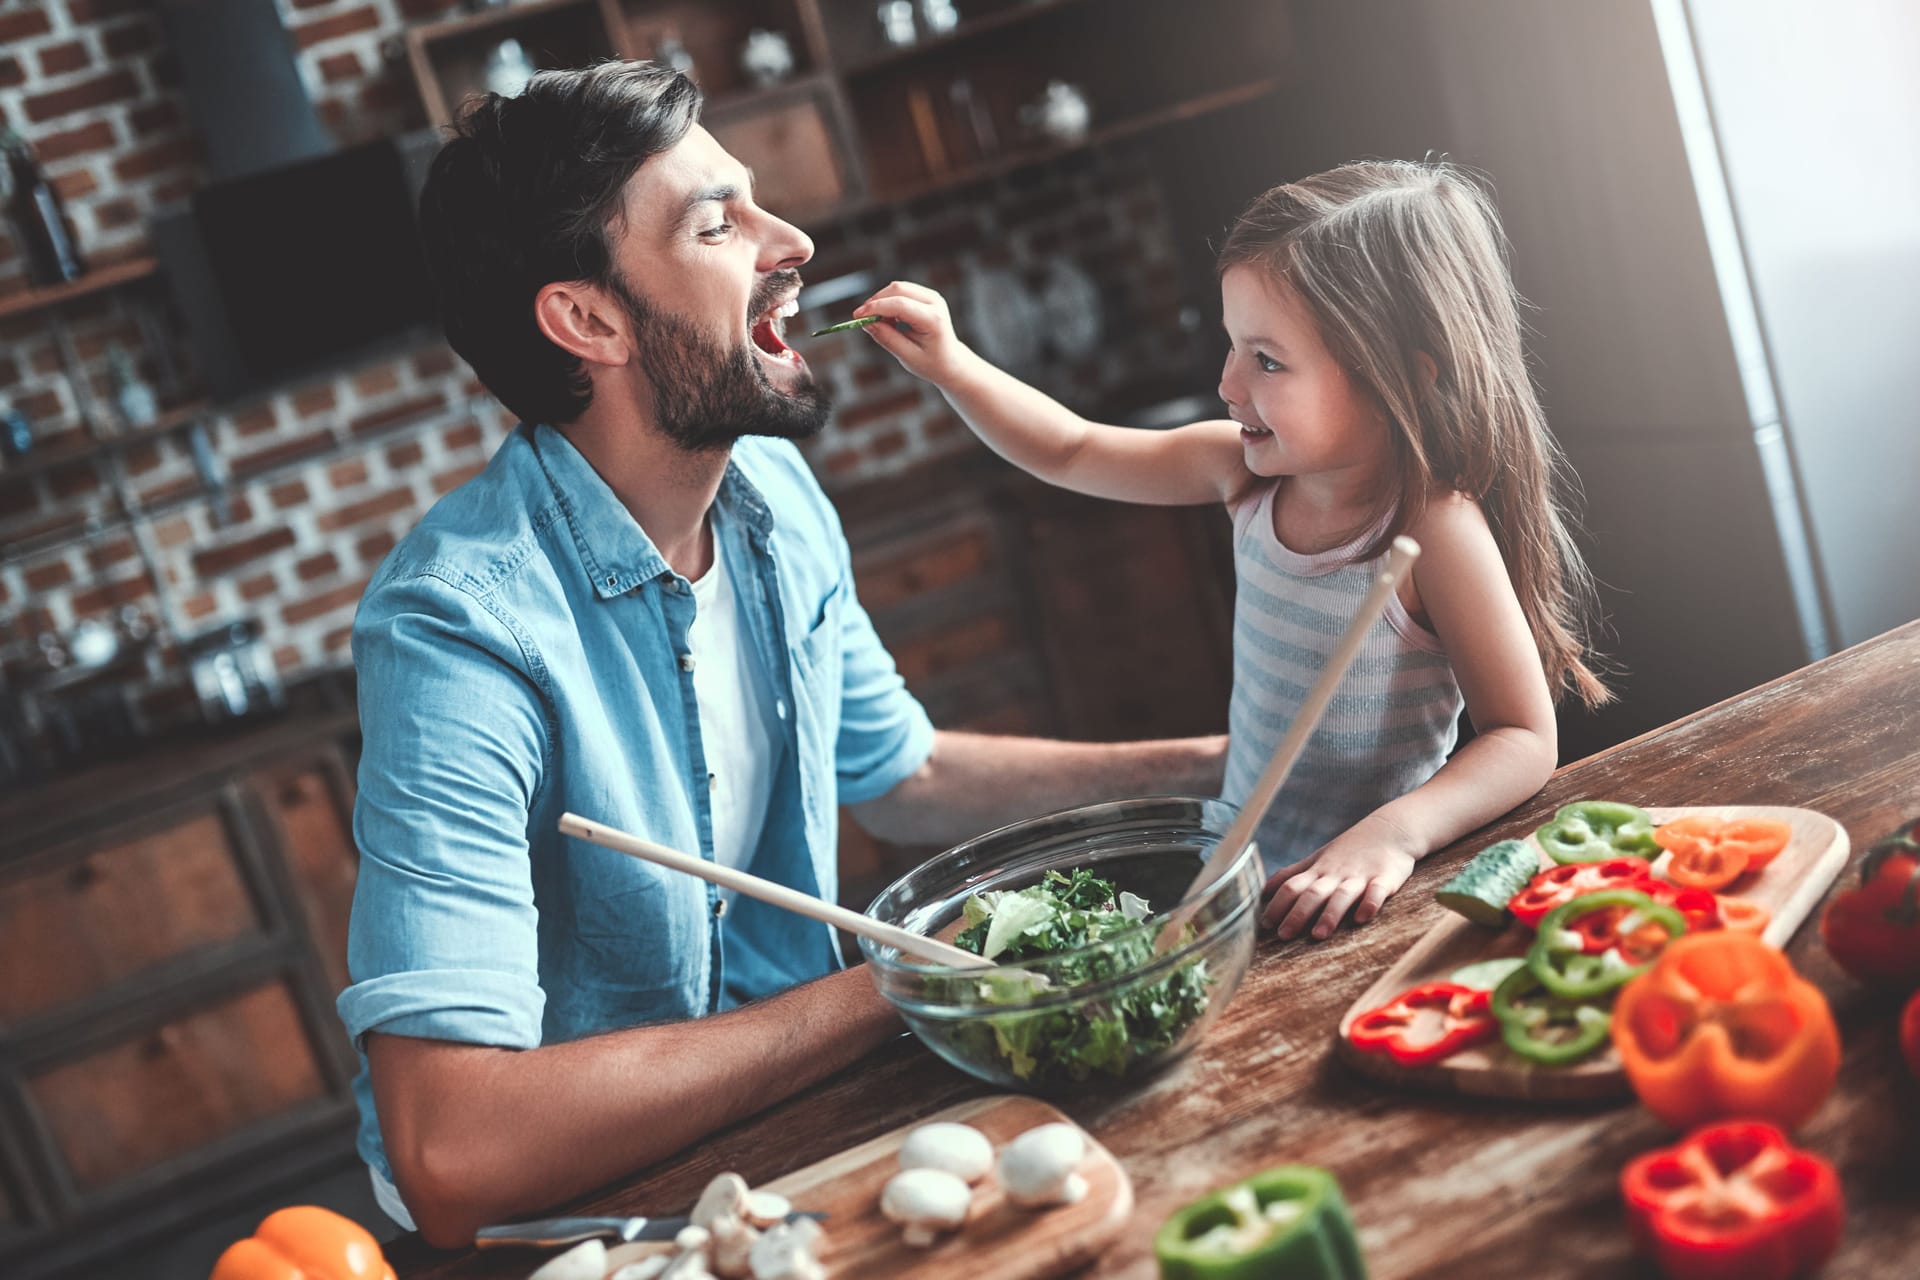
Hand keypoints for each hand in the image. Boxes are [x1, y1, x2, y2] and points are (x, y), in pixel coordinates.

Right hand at [854, 281, 970, 384]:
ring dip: (881, 302)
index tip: (856, 316)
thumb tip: (866, 322)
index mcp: (934, 319)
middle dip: (876, 302)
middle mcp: (935, 302)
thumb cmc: (931, 363)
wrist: (950, 361)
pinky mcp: (926, 296)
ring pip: (897, 288)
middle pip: (897, 289)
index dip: (876, 308)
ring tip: (879, 324)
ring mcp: (932, 296)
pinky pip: (901, 292)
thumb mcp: (907, 356)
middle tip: (861, 319)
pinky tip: (888, 320)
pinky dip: (888, 302)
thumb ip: (887, 338)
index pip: (900, 305)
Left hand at [1260, 817, 1418, 940]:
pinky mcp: (1385, 878)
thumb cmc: (1349, 849)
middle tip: (1284, 935)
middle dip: (1297, 914)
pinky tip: (1362, 918)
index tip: (1264, 925)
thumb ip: (1292, 874)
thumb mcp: (1317, 859)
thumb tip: (1263, 890)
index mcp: (1318, 871)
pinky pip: (1377, 891)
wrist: (1390, 828)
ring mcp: (1360, 876)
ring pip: (1342, 895)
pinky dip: (1370, 903)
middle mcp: (1335, 874)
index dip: (1277, 905)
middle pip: (1312, 893)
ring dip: (1330, 914)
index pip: (1291, 886)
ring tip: (1318, 934)